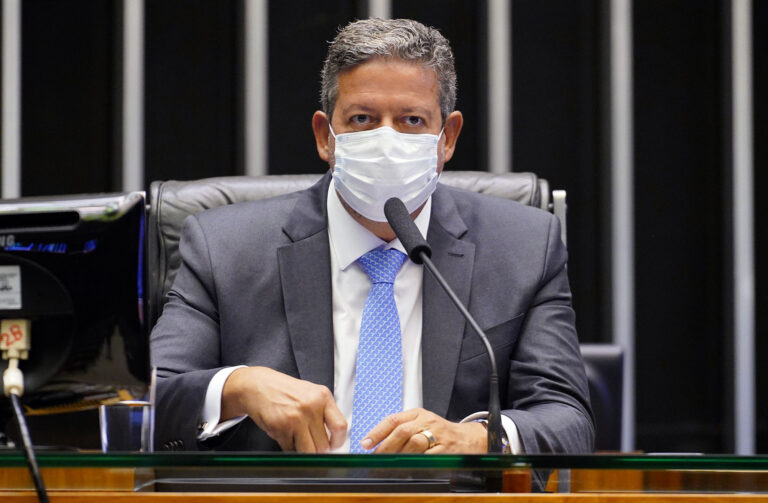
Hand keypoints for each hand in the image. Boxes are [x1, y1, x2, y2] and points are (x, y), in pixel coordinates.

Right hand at [221, 366, 346, 452]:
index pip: (340, 426)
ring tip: (297, 439)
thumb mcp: (311, 394)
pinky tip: (285, 434)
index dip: (338, 441)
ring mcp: (296, 418)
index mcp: (323, 397)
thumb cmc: (285, 391)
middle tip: (310, 443)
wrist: (258, 385)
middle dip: (317, 449)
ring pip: (309, 452)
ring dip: (303, 451)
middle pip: (324, 445)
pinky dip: (288, 447)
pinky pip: (290, 450)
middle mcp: (311, 406)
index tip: (333, 445)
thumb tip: (334, 438)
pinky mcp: (281, 428)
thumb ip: (324, 413)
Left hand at [360, 408, 486, 453]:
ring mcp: (437, 435)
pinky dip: (415, 463)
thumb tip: (375, 444)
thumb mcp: (420, 423)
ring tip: (389, 464)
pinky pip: (427, 457)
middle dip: (386, 446)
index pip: (393, 420)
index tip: (365, 443)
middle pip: (401, 431)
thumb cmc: (439, 432)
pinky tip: (406, 469)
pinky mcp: (445, 449)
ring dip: (399, 455)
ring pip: (414, 443)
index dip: (377, 432)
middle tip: (376, 457)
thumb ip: (400, 429)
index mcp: (418, 414)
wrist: (467, 439)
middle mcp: (427, 421)